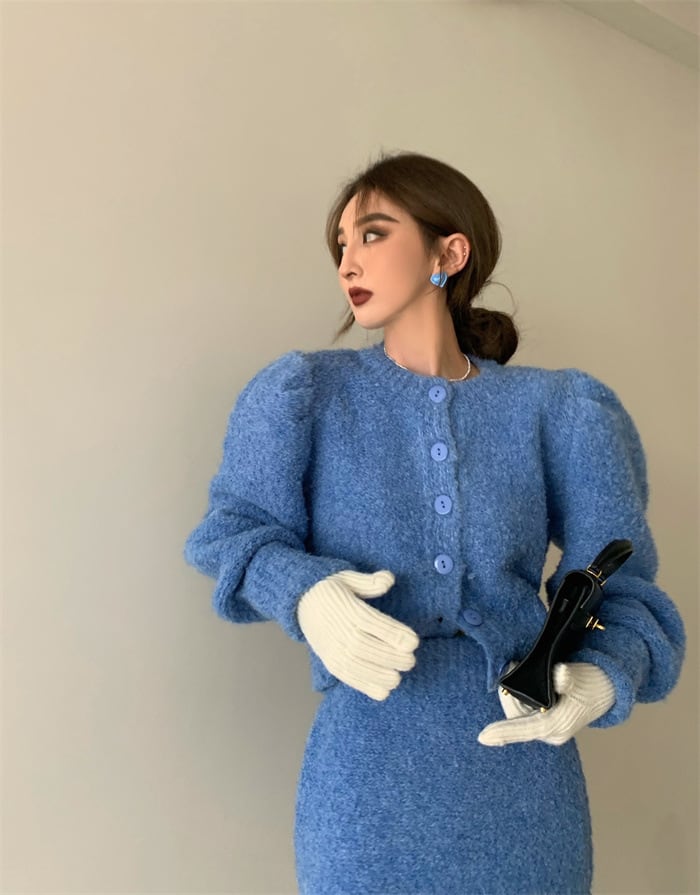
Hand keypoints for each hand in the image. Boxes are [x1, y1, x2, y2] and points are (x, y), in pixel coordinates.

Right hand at [296, 569, 419, 700]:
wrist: (301, 602)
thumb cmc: (331, 590)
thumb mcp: (348, 577)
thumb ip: (369, 581)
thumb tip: (389, 579)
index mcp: (346, 607)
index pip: (371, 622)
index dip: (393, 633)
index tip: (413, 641)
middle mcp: (338, 630)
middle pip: (365, 646)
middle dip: (391, 657)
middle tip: (410, 661)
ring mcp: (332, 648)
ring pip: (356, 665)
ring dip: (380, 675)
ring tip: (398, 677)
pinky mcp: (329, 661)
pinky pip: (347, 677)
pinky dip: (365, 686)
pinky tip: (383, 691)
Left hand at [478, 662, 615, 746]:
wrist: (606, 686)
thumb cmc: (592, 682)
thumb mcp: (580, 677)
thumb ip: (567, 678)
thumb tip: (559, 674)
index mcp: (557, 726)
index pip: (525, 729)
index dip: (504, 732)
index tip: (483, 736)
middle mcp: (550, 732)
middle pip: (515, 717)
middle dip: (509, 693)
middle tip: (512, 666)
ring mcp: (547, 728)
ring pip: (517, 713)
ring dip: (513, 692)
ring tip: (517, 668)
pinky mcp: (544, 721)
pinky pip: (522, 711)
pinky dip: (518, 695)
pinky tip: (520, 682)